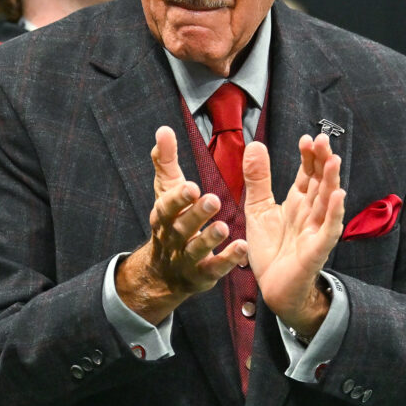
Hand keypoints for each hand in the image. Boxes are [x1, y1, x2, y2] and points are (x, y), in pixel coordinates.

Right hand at [115, 126, 247, 323]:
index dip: (178, 198)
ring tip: (224, 226)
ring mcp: (185, 259)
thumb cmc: (170, 221)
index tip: (192, 187)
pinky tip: (242, 248)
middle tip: (213, 199)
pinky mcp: (202, 275)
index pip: (167, 206)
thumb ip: (166, 160)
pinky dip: (226, 260)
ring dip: (209, 238)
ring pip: (196, 249)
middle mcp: (172, 238)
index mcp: (163, 215)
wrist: (163, 272)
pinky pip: (214, 268)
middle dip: (195, 214)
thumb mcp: (166, 190)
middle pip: (181, 227)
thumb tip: (163, 130)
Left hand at [243, 133, 345, 338]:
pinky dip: (334, 213)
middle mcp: (310, 213)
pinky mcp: (317, 249)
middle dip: (322, 161)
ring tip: (333, 160)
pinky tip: (338, 196)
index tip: (307, 138)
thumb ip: (258, 179)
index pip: (307, 174)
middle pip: (320, 182)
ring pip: (327, 201)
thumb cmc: (270, 250)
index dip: (308, 156)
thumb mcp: (258, 209)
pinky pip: (328, 229)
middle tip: (323, 140)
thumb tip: (256, 144)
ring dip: (331, 181)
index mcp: (298, 202)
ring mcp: (316, 230)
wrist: (273, 288)